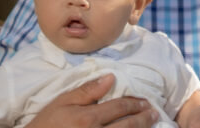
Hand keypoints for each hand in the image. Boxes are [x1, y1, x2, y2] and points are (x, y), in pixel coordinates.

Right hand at [25, 74, 158, 127]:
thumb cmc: (45, 124)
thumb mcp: (61, 103)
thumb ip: (87, 91)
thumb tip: (111, 77)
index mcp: (88, 118)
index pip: (120, 107)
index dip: (136, 103)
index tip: (145, 102)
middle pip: (128, 126)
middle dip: (143, 119)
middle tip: (154, 113)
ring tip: (150, 125)